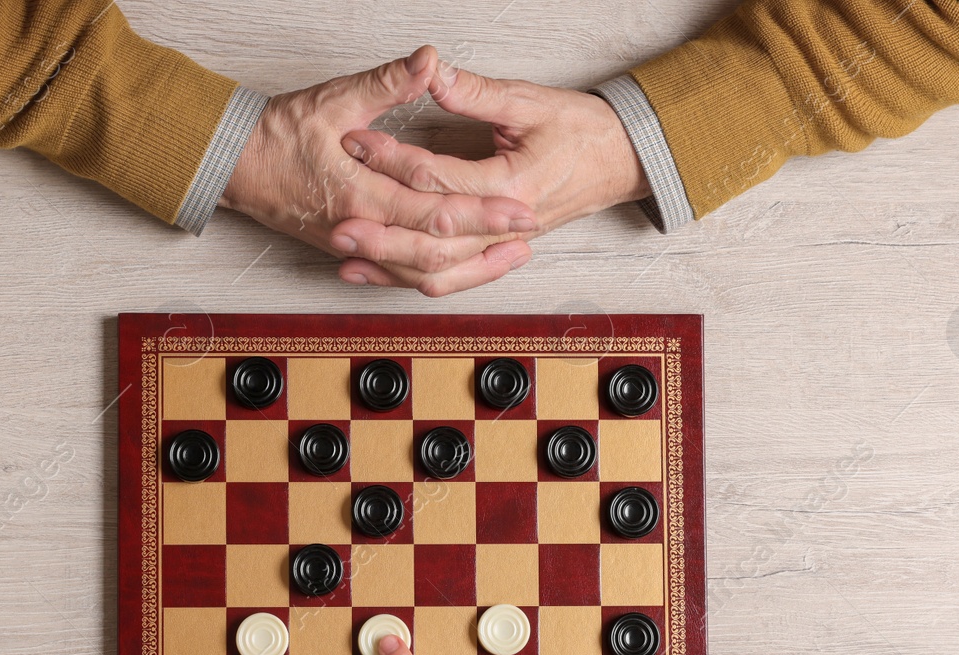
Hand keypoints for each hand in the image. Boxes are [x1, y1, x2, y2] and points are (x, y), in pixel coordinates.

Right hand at [220, 47, 535, 296]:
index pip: (434, 211)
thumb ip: (386, 84)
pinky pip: (397, 272)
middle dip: (485, 245)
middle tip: (528, 236)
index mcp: (360, 196)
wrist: (231, 166)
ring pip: (418, 272)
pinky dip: (433, 272)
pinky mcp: (350, 248)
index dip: (481, 212)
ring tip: (507, 256)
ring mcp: (354, 245)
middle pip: (436, 251)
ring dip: (466, 267)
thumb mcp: (334, 100)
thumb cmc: (275, 135)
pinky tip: (460, 267)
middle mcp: (360, 230)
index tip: (519, 209)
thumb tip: (428, 61)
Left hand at [333, 66, 651, 288]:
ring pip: (438, 270)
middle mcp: (504, 224)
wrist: (621, 160)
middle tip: (337, 222)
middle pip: (430, 239)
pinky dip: (412, 280)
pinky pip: (452, 278)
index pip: (437, 178)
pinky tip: (380, 275)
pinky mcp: (496, 252)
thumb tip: (431, 71)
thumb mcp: (529, 101)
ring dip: (390, 267)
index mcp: (511, 185)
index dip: (390, 159)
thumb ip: (475, 93)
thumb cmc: (582, 131)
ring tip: (347, 258)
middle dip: (380, 233)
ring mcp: (500, 244)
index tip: (354, 141)